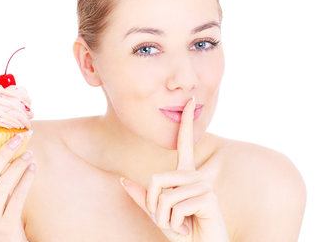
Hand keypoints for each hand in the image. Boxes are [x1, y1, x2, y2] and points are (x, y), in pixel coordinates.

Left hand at [120, 97, 229, 241]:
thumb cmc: (185, 232)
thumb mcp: (159, 216)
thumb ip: (144, 199)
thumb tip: (123, 180)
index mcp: (186, 176)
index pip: (184, 144)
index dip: (185, 123)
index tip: (188, 101)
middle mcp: (196, 176)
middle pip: (156, 179)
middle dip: (153, 207)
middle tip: (169, 221)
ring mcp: (203, 185)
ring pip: (164, 196)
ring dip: (165, 219)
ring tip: (182, 226)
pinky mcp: (208, 198)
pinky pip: (176, 207)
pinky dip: (176, 224)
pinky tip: (190, 228)